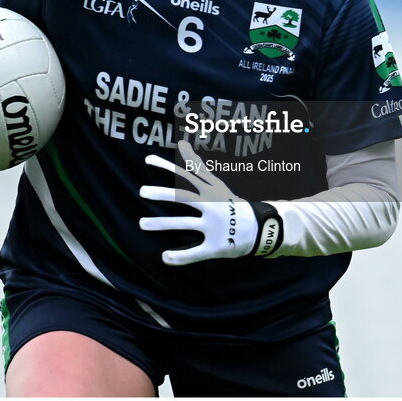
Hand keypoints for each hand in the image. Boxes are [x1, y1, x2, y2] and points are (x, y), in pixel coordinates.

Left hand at [139, 141, 282, 264]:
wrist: (260, 229)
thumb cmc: (230, 205)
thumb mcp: (216, 184)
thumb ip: (197, 167)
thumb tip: (182, 145)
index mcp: (211, 191)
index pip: (187, 175)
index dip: (168, 166)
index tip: (148, 160)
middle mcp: (212, 206)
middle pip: (184, 198)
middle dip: (163, 194)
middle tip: (142, 191)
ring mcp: (214, 226)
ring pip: (184, 224)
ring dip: (161, 224)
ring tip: (141, 223)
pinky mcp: (216, 246)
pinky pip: (195, 252)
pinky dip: (180, 256)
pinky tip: (165, 257)